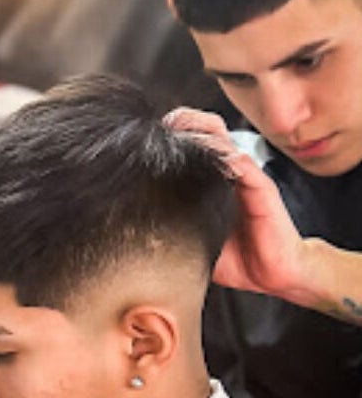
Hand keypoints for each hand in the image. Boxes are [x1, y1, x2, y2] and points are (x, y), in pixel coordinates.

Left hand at [163, 108, 311, 303]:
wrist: (270, 274)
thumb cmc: (231, 255)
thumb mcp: (190, 236)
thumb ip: (167, 222)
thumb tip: (127, 222)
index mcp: (209, 179)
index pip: (190, 143)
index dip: (171, 133)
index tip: (146, 133)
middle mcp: (228, 173)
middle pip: (207, 132)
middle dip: (185, 123)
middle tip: (165, 125)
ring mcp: (246, 178)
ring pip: (224, 143)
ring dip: (204, 133)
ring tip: (183, 130)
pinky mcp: (263, 191)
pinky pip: (247, 168)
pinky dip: (231, 159)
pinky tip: (217, 158)